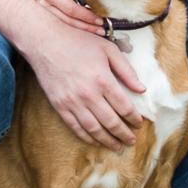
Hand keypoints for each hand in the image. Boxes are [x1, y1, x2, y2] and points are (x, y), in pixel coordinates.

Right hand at [0, 0, 145, 150]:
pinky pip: (75, 127)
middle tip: (132, 140)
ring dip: (107, 140)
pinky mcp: (60, 106)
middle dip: (124, 133)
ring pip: (94, 129)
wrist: (45, 42)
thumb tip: (141, 88)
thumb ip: (126, 70)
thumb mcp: (108, 49)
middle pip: (111, 121)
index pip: (124, 106)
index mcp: (103, 80)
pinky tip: (96, 141)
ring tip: (117, 145)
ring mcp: (72, 102)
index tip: (139, 124)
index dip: (134, 118)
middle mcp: (89, 94)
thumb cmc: (78, 41)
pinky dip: (87, 137)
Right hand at [32, 0, 102, 34]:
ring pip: (64, 26)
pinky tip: (86, 30)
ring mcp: (44, 13)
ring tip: (97, 32)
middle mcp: (44, 5)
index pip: (70, 8)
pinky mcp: (46, 17)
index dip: (86, 16)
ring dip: (81, 31)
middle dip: (86, 27)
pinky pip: (61, 25)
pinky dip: (75, 28)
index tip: (99, 20)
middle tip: (102, 30)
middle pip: (68, 21)